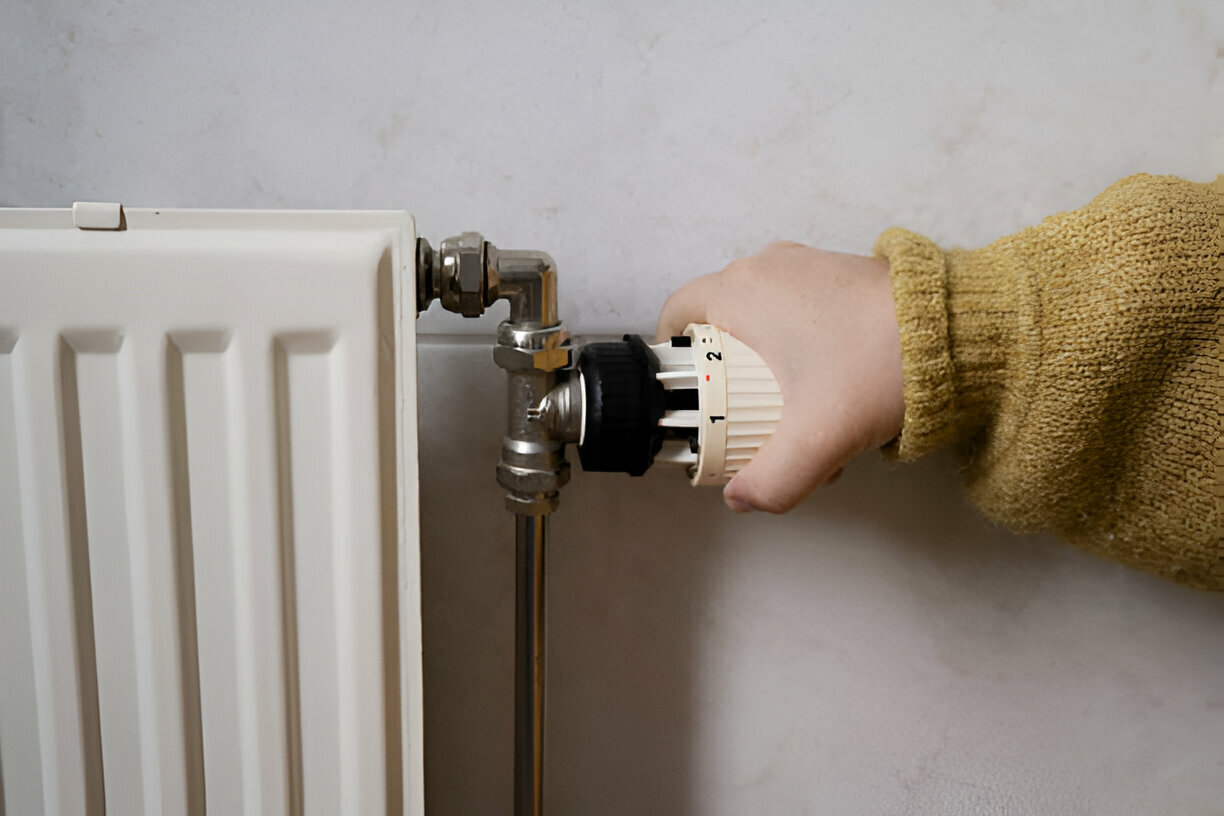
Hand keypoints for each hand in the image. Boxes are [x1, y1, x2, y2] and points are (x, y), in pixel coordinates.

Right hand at [656, 242, 904, 512]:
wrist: (963, 330)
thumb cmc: (885, 360)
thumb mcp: (817, 437)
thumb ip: (772, 480)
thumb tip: (743, 498)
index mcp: (742, 290)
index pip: (675, 314)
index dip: (675, 360)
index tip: (691, 396)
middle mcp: (768, 268)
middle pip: (718, 323)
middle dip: (729, 377)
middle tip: (747, 417)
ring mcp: (806, 266)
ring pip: (760, 319)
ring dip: (767, 367)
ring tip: (797, 414)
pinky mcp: (838, 275)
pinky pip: (796, 311)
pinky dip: (799, 349)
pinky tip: (830, 391)